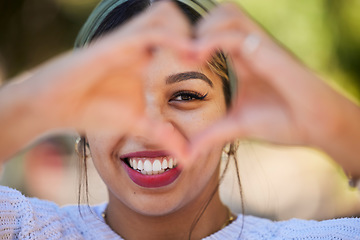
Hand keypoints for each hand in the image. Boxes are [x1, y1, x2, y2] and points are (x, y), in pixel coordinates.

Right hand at [0, 2, 191, 160]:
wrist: (56, 107)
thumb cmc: (95, 110)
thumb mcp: (139, 123)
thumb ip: (164, 135)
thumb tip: (188, 158)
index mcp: (145, 55)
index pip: (178, 33)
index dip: (200, 43)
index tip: (213, 63)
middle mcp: (138, 43)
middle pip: (173, 15)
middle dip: (196, 30)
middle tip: (207, 54)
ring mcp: (126, 41)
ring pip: (164, 13)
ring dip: (185, 29)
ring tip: (199, 54)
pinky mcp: (114, 46)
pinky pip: (149, 32)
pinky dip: (173, 39)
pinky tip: (190, 55)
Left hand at [188, 3, 359, 173]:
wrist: (317, 127)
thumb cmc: (282, 123)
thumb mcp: (236, 127)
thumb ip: (210, 135)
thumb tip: (186, 156)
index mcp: (243, 60)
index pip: (216, 32)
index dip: (193, 38)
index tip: (176, 58)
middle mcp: (251, 48)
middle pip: (222, 13)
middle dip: (197, 26)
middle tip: (182, 52)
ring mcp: (261, 47)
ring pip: (228, 14)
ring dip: (204, 28)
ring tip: (190, 54)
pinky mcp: (269, 53)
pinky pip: (237, 34)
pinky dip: (213, 39)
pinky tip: (199, 56)